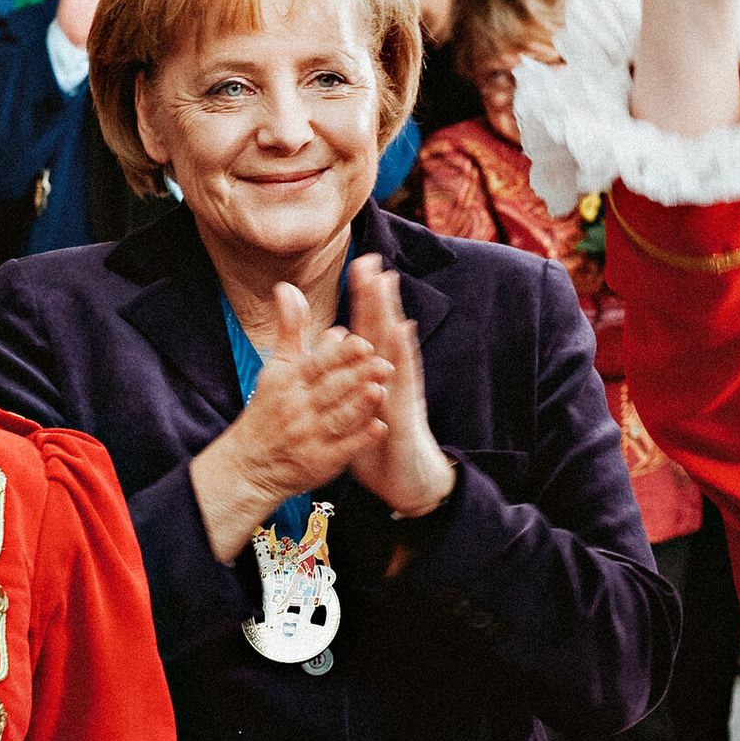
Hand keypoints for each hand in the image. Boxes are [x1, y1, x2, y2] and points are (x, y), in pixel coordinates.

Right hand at [188, 283, 392, 560]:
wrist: (251, 462)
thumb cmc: (270, 408)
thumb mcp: (277, 366)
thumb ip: (290, 328)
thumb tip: (287, 286)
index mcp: (290, 382)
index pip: (317, 365)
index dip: (339, 355)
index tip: (362, 342)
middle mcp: (299, 408)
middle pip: (331, 389)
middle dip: (357, 376)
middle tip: (385, 363)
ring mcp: (310, 437)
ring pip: (338, 418)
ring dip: (360, 405)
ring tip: (381, 390)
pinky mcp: (321, 462)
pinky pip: (342, 450)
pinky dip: (360, 438)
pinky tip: (379, 427)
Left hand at [345, 255, 454, 517]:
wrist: (406, 480)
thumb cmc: (380, 441)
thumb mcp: (355, 407)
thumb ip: (344, 378)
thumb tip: (334, 350)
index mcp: (376, 375)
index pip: (368, 330)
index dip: (365, 300)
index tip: (362, 264)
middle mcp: (392, 377)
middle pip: (383, 331)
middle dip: (378, 297)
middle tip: (372, 261)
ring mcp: (401, 393)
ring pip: (395, 349)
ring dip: (391, 315)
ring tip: (387, 285)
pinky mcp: (405, 414)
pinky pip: (404, 382)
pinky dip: (403, 357)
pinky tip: (401, 334)